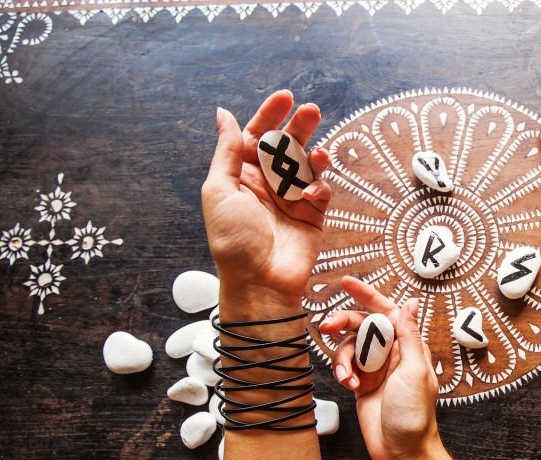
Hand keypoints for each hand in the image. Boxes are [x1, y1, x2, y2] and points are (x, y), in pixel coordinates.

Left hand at [202, 90, 331, 310]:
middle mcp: (267, 184)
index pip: (256, 135)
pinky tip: (313, 191)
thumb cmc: (233, 241)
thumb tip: (224, 113)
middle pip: (286, 145)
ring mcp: (291, 199)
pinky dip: (320, 185)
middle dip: (299, 126)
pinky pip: (321, 190)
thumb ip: (226, 151)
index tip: (285, 97)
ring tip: (319, 151)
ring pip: (307, 164)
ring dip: (314, 153)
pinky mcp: (312, 215)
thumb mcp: (219, 190)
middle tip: (311, 110)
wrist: (260, 282)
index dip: (270, 114)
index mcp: (242, 175)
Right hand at [320, 277, 441, 459]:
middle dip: (343, 323)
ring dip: (342, 359)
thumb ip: (410, 336)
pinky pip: (345, 368)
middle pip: (362, 326)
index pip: (386, 311)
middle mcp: (392, 354)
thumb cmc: (415, 415)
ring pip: (349, 347)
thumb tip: (410, 302)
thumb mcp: (414, 371)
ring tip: (347, 379)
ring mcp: (375, 369)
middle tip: (325, 325)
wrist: (402, 452)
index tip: (346, 282)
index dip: (367, 295)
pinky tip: (349, 387)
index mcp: (409, 346)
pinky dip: (342, 374)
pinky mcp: (362, 385)